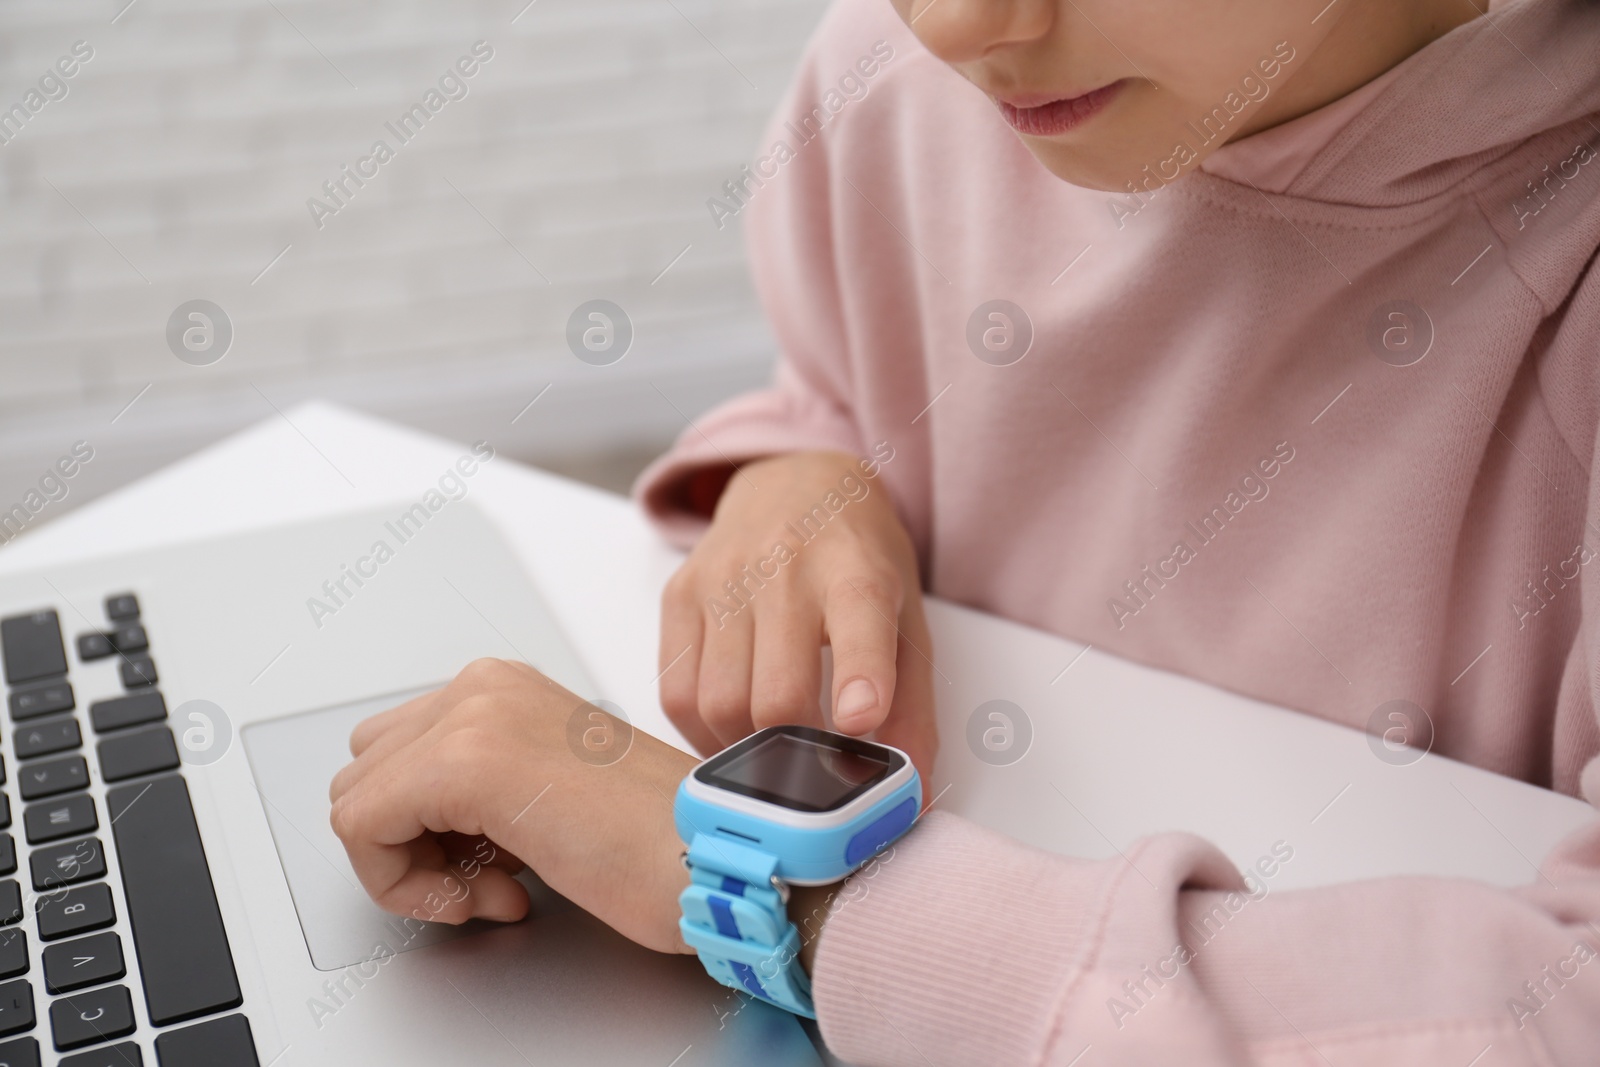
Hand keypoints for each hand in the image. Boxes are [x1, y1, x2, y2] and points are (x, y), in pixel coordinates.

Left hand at [328, 658, 695, 953]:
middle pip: (369, 774)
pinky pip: (362, 831)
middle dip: (413, 844)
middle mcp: (482, 687)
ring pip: (357, 802)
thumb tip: (421, 826)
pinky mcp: (462, 764)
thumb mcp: (552, 792)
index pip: (399, 756)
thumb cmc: (662, 838)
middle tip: (489, 879)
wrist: (718, 851)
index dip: (428, 831)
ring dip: (413, 866)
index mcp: (505, 687)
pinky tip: (489, 896)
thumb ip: (488, 790)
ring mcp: (471, 716)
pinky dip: (405, 885)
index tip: (494, 867)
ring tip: (495, 887)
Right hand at [658, 451, 937, 781]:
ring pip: (718, 704)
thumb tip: (911, 793)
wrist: (794, 481)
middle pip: (776, 695)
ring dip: (746, 750)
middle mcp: (786, 569)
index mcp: (856, 572)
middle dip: (796, 753)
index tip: (860, 720)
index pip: (859, 623)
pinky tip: (731, 726)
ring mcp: (723, 580)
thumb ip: (913, 708)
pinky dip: (701, 731)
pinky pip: (675, 692)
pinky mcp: (679, 593)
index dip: (860, 678)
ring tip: (772, 746)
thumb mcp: (906, 618)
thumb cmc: (855, 559)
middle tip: (813, 765)